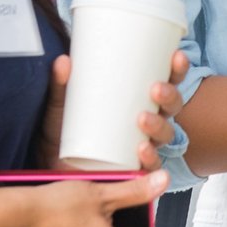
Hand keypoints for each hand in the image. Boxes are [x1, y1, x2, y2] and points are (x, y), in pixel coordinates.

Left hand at [38, 51, 189, 171]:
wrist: (49, 166)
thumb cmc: (63, 131)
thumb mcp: (62, 105)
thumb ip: (61, 84)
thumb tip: (62, 62)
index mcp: (139, 100)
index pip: (167, 82)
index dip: (177, 70)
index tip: (177, 56)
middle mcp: (148, 122)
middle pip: (172, 107)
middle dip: (171, 96)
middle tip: (156, 90)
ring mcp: (143, 146)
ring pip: (166, 134)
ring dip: (160, 125)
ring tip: (143, 119)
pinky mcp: (133, 170)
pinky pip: (151, 166)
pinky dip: (150, 158)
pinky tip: (142, 149)